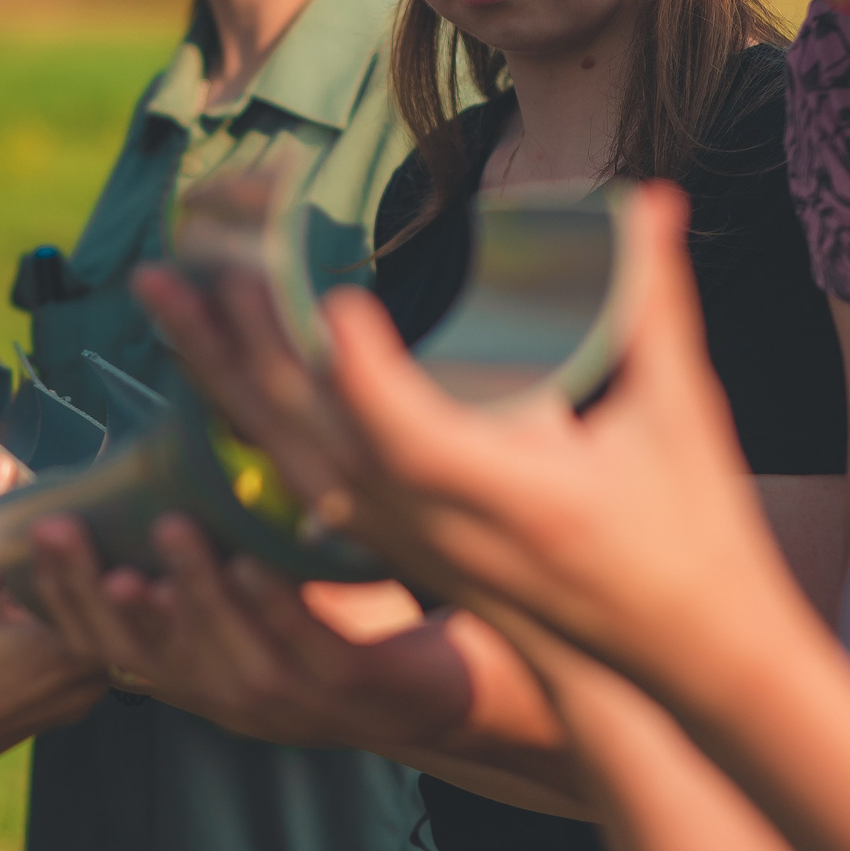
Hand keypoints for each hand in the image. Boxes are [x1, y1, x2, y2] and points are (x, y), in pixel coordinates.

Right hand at [0, 449, 105, 790]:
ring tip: (64, 526)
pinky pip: (74, 645)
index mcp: (79, 648)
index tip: (79, 482)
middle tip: (77, 495)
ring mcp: (80, 697)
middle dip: (85, 545)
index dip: (87, 519)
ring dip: (74, 578)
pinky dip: (61, 611)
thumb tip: (1, 460)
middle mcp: (93, 678)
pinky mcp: (60, 705)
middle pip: (98, 594)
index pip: (98, 568)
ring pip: (88, 619)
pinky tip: (45, 578)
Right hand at [26, 511, 469, 750]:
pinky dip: (273, 608)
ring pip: (221, 655)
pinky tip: (254, 563)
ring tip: (168, 527)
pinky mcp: (352, 691)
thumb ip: (210, 545)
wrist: (445, 690)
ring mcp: (290, 702)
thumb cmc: (342, 629)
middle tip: (67, 531)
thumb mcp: (259, 591)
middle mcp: (230, 699)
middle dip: (99, 593)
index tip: (38, 534)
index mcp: (197, 676)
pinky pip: (304, 649)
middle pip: (144, 656)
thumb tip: (162, 458)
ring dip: (191, 591)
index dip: (67, 598)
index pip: (109, 648)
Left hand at [132, 183, 805, 678]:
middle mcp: (437, 525)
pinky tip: (198, 366)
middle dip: (239, 346)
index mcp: (511, 498)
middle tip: (173, 269)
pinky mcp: (392, 538)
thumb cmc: (688, 528)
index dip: (369, 375)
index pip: (413, 438)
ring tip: (162, 295)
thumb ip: (651, 302)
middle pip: (311, 435)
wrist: (672, 652)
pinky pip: (292, 478)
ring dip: (219, 371)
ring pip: (284, 452)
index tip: (332, 299)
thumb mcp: (677, 413)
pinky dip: (239, 418)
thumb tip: (655, 198)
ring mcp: (406, 537)